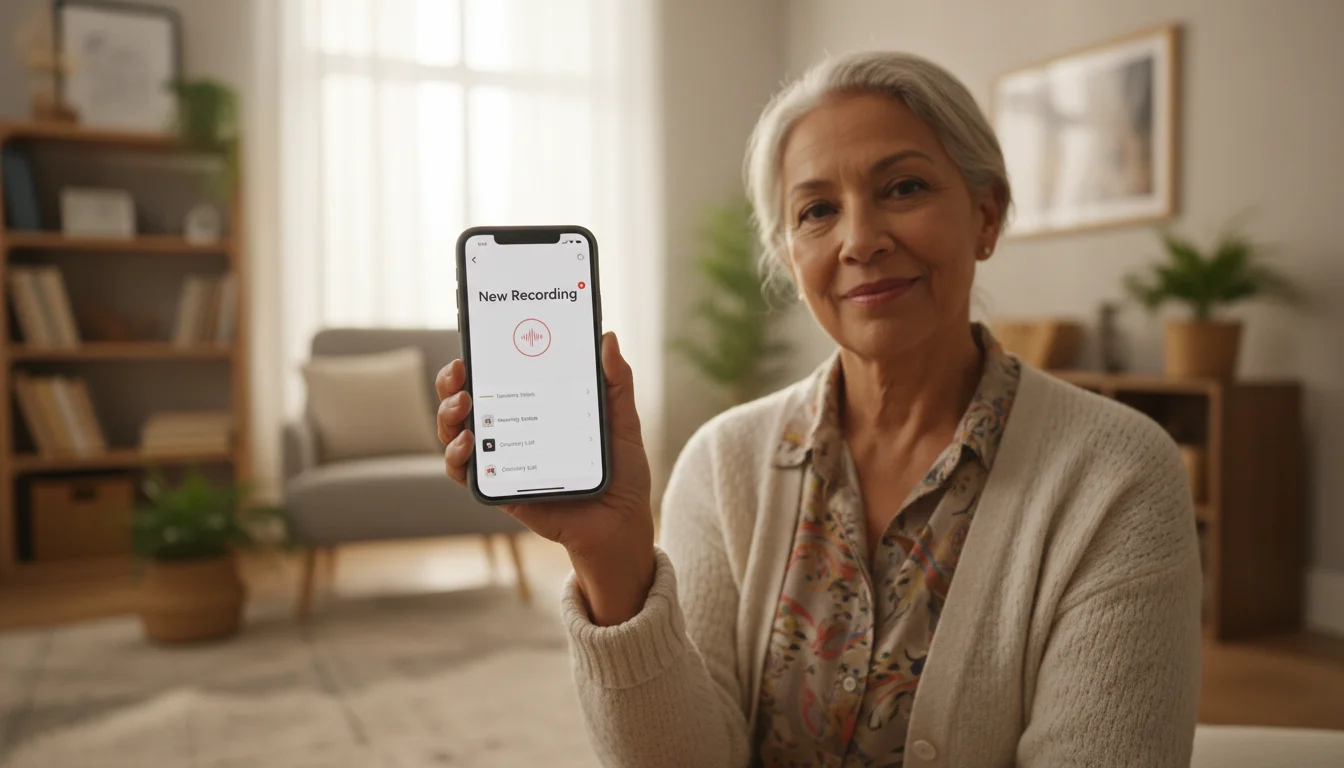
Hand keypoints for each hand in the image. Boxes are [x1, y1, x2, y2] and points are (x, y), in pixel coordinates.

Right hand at [435, 332, 654, 625]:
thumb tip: (609, 337)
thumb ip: (616, 383)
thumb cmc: (622, 473)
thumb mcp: (622, 422)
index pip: (498, 378)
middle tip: (458, 372)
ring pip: (457, 434)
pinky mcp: (500, 489)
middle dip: (451, 383)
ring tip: (462, 404)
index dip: (477, 360)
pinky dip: (457, 457)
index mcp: (537, 408)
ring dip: (448, 416)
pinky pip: (466, 473)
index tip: (472, 345)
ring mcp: (503, 460)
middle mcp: (513, 431)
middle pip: (466, 402)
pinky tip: (468, 444)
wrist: (622, 524)